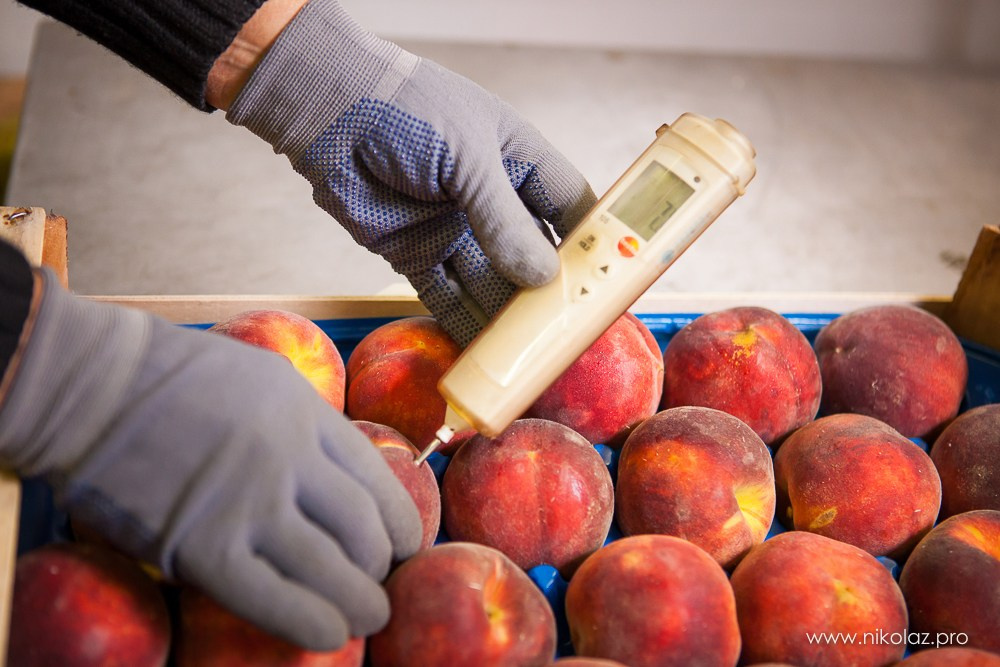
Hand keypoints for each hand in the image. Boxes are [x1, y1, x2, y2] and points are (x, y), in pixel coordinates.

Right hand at [0, 269, 420, 649]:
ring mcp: (248, 504)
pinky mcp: (202, 546)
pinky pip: (272, 598)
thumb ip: (307, 424)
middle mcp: (290, 460)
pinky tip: (330, 634)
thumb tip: (339, 474)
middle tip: (378, 583)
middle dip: (380, 566)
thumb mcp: (265, 381)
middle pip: (362, 528)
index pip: (377, 481)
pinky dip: (310, 621)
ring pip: (330, 568)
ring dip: (360, 601)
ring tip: (367, 615)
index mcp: (308, 416)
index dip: (400, 521)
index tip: (404, 544)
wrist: (93, 388)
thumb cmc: (174, 378)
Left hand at [223, 0, 596, 344]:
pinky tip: (484, 352)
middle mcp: (491, 201)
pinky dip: (463, 326)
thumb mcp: (468, 159)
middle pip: (532, 256)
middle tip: (570, 332)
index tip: (610, 283)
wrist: (326, 111)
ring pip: (491, 284)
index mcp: (517, 161)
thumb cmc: (407, 112)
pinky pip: (447, 297)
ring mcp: (454, 229)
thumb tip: (543, 278)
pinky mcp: (415, 254)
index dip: (591, 244)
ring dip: (507, 318)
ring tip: (530, 354)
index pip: (569, 208)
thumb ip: (504, 220)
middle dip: (549, 294)